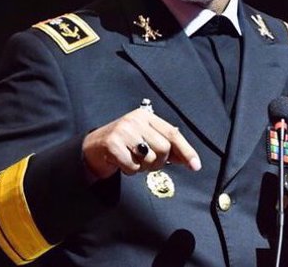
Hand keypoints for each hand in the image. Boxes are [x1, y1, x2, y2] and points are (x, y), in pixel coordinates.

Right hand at [82, 107, 201, 179]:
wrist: (91, 148)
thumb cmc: (123, 145)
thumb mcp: (145, 140)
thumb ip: (166, 147)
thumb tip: (188, 159)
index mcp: (147, 117)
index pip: (173, 133)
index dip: (186, 151)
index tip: (196, 166)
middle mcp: (136, 120)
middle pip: (164, 148)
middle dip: (159, 162)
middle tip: (147, 162)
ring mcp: (123, 131)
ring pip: (150, 159)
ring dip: (143, 167)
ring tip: (133, 160)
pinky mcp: (112, 144)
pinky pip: (133, 167)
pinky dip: (130, 171)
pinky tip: (122, 163)